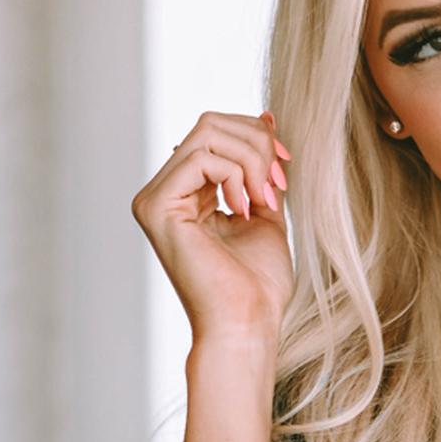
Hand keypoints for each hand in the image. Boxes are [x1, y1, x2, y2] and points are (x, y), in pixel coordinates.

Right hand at [131, 109, 294, 343]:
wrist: (247, 325)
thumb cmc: (257, 285)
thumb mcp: (266, 212)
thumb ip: (260, 169)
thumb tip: (265, 116)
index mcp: (185, 193)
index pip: (215, 133)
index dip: (256, 138)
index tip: (284, 172)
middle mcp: (164, 192)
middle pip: (210, 124)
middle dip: (257, 144)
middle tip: (278, 184)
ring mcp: (155, 198)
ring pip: (208, 134)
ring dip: (252, 160)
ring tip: (264, 201)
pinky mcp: (157, 206)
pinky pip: (202, 157)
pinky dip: (236, 175)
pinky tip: (245, 210)